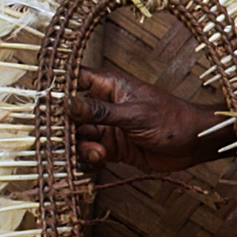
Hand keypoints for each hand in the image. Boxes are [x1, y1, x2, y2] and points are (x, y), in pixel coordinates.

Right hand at [66, 67, 230, 170]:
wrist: (196, 144)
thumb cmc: (173, 120)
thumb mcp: (135, 114)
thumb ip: (100, 112)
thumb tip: (68, 104)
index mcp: (110, 86)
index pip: (74, 79)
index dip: (56, 88)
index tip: (41, 101)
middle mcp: (104, 105)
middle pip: (70, 112)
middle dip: (63, 126)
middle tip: (60, 138)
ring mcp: (108, 126)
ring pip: (78, 135)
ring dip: (79, 145)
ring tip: (95, 151)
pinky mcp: (113, 147)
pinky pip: (91, 151)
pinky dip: (90, 156)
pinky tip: (100, 158)